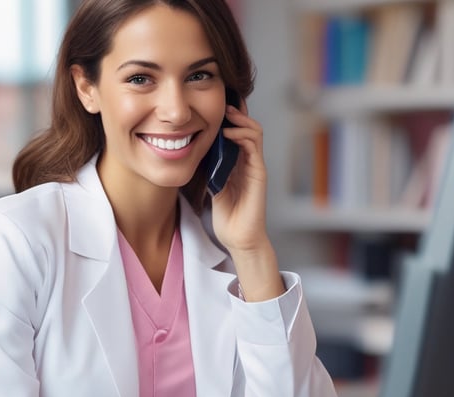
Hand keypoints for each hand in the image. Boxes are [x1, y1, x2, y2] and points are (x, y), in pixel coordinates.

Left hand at [209, 102, 269, 253]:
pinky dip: (242, 135)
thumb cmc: (227, 217)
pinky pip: (254, 147)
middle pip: (246, 126)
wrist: (239, 238)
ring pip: (254, 131)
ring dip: (240, 119)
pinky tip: (229, 134)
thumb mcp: (212, 186)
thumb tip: (194, 150)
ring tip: (225, 113)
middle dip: (235, 112)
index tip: (211, 107)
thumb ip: (209, 169)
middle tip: (221, 101)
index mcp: (238, 163)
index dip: (227, 118)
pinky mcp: (259, 173)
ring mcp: (255, 166)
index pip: (236, 132)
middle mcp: (248, 161)